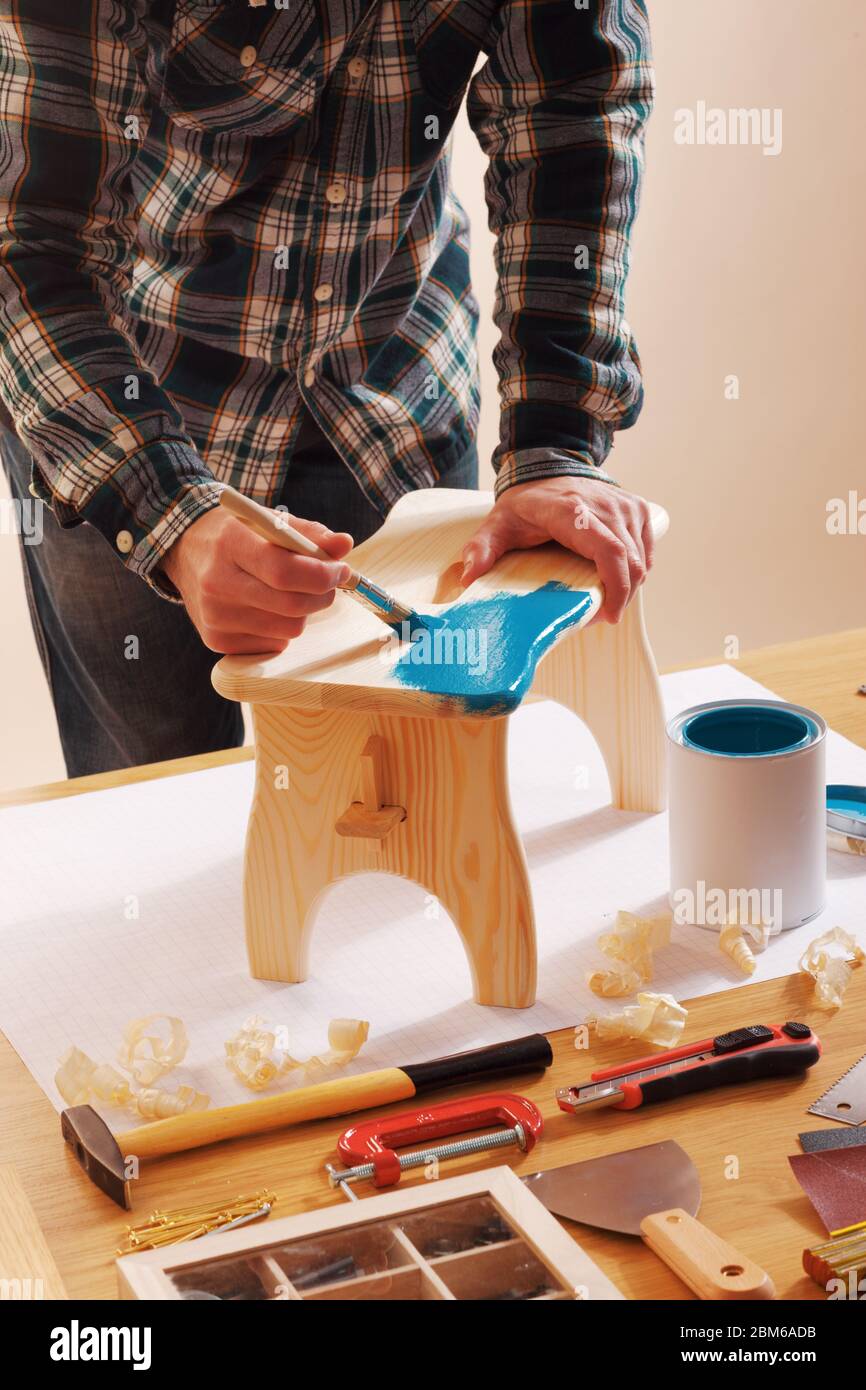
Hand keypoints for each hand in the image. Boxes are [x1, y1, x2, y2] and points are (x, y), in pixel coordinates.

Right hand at [160, 507, 353, 653]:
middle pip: (291, 606)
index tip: (340, 570)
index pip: (285, 571)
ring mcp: (214, 616)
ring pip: (288, 629)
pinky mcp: (216, 640)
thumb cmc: (235, 534)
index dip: (322, 575)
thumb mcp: (269, 521)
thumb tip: (345, 545)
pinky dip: (281, 628)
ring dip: (302, 612)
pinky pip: (273, 643)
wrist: (185, 551)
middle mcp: (217, 583)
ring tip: (289, 592)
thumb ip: (310, 533)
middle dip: (322, 595)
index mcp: (230, 544)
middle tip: (327, 582)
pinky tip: (266, 607)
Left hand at [460, 476, 654, 623]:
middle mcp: (606, 506)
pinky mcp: (637, 508)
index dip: (616, 588)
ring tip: (603, 601)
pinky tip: (614, 582)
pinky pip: (646, 550)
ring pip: (641, 560)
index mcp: (573, 512)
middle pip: (630, 562)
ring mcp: (626, 505)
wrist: (546, 468)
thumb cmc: (523, 504)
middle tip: (598, 617)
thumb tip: (468, 578)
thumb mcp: (496, 525)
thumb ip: (481, 549)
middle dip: (619, 597)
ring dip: (627, 587)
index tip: (608, 615)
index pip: (609, 552)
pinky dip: (636, 571)